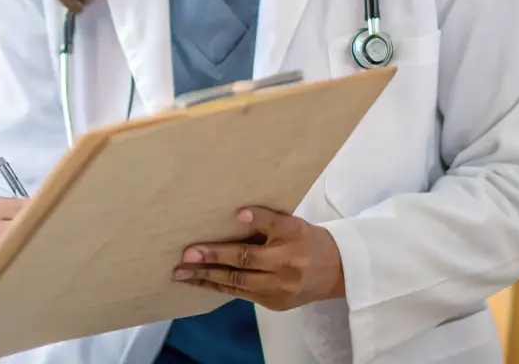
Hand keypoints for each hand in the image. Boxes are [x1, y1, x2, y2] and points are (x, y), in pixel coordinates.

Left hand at [172, 205, 345, 310]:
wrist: (337, 269)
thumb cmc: (309, 239)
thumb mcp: (292, 222)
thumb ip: (266, 218)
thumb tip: (239, 214)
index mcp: (286, 252)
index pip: (246, 253)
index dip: (219, 252)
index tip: (193, 250)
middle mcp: (281, 276)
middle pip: (237, 273)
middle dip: (206, 269)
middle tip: (180, 265)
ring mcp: (277, 294)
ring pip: (237, 288)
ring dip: (208, 282)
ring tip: (183, 276)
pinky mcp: (275, 305)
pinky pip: (244, 295)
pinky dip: (222, 289)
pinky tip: (205, 283)